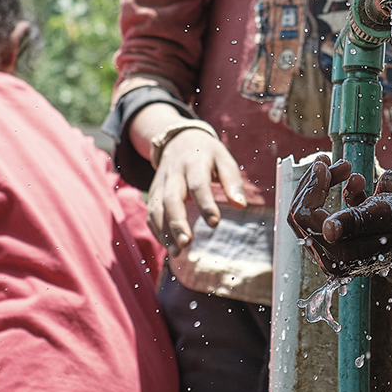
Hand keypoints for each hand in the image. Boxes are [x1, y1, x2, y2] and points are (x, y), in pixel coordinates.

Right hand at [145, 127, 245, 256]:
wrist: (178, 139)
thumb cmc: (207, 154)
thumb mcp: (224, 158)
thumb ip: (232, 181)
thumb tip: (241, 205)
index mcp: (194, 163)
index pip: (198, 185)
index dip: (206, 204)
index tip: (215, 223)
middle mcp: (173, 174)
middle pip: (171, 198)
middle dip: (177, 222)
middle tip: (187, 242)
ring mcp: (160, 183)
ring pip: (157, 208)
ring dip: (164, 231)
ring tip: (177, 252)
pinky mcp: (153, 193)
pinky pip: (151, 213)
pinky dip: (157, 231)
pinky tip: (168, 246)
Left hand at [286, 156, 391, 277]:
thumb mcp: (387, 213)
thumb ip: (356, 221)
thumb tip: (329, 230)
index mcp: (343, 254)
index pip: (306, 217)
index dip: (311, 187)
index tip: (325, 164)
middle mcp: (334, 259)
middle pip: (301, 216)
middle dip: (313, 183)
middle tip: (329, 161)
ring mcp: (335, 253)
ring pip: (308, 215)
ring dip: (321, 185)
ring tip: (344, 166)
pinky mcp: (340, 245)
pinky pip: (321, 217)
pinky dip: (332, 193)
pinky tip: (355, 180)